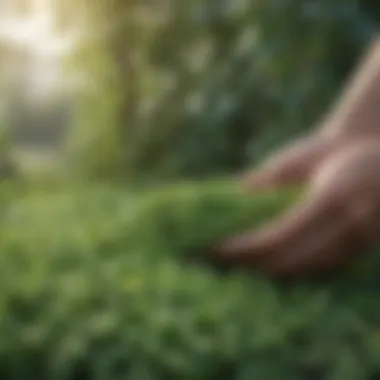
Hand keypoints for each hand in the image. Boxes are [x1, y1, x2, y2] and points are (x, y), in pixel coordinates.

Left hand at [215, 139, 379, 277]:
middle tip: (217, 261)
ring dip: (266, 273)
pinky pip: (316, 270)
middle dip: (249, 265)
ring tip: (235, 266)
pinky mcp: (358, 251)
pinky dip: (287, 272)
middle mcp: (348, 225)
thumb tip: (228, 196)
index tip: (216, 248)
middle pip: (288, 262)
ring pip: (303, 271)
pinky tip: (265, 267)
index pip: (277, 237)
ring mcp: (357, 242)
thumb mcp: (296, 160)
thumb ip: (264, 182)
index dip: (244, 248)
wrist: (373, 155)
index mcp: (331, 197)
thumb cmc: (329, 150)